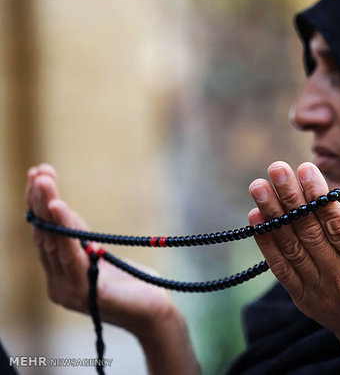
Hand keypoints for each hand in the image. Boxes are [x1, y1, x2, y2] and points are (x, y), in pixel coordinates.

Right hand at [26, 163, 199, 374]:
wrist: (155, 315)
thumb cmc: (135, 286)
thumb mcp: (103, 255)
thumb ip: (82, 240)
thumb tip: (64, 210)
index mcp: (60, 276)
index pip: (45, 235)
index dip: (40, 206)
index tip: (39, 175)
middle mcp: (57, 284)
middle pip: (44, 235)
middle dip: (39, 200)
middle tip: (38, 170)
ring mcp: (67, 290)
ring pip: (52, 240)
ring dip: (47, 207)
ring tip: (43, 180)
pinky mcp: (82, 290)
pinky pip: (70, 253)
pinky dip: (64, 228)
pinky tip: (59, 206)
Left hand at [248, 161, 339, 355]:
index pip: (339, 228)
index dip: (320, 199)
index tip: (307, 170)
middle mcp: (339, 280)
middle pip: (310, 233)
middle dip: (292, 198)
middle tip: (277, 168)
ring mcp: (317, 290)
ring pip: (291, 247)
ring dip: (273, 215)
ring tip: (259, 186)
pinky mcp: (302, 297)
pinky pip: (281, 268)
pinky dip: (267, 242)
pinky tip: (256, 217)